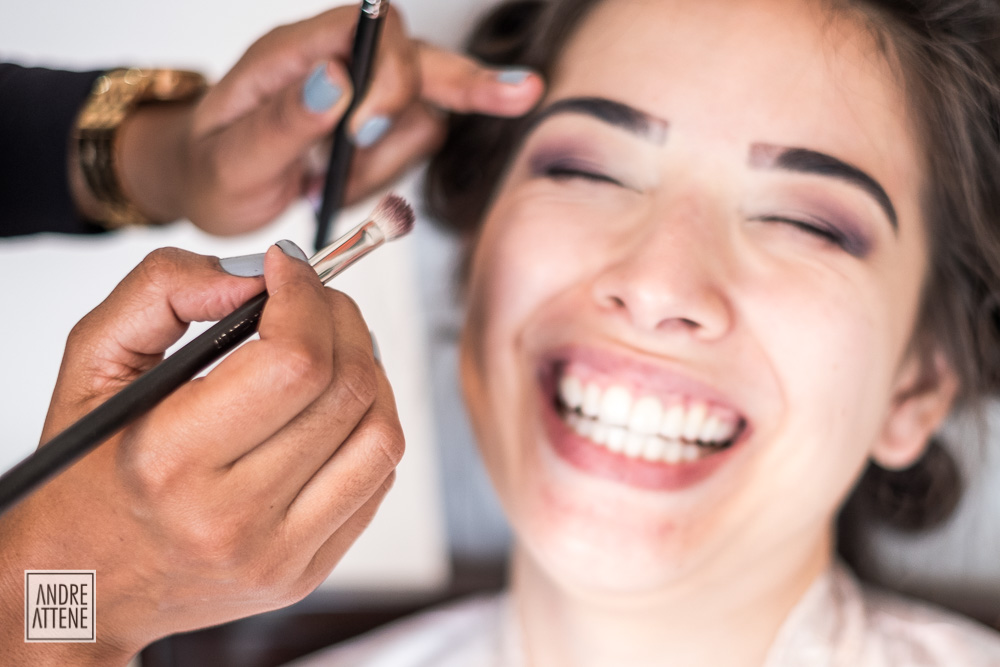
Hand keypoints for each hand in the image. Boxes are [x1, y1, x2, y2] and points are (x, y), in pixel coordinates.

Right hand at [0, 247, 401, 663]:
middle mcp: (231, 517)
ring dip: (369, 370)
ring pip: (380, 434)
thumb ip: (162, 292)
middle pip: (347, 389)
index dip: (306, 296)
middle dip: (343, 320)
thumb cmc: (86, 468)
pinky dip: (370, 424)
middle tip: (314, 299)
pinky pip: (376, 478)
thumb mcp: (94, 363)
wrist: (85, 586)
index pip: (293, 361)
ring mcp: (278, 554)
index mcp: (170, 461)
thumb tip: (255, 275)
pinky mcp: (307, 572)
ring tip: (331, 348)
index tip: (289, 267)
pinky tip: (332, 408)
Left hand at [108, 4, 543, 233]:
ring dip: (388, 162)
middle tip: (506, 101)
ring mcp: (362, 96)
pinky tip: (342, 188)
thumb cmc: (210, 167)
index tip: (365, 128)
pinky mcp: (375, 129)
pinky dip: (385, 178)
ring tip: (330, 187)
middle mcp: (338, 64)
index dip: (390, 70)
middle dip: (463, 85)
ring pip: (424, 114)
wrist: (205, 187)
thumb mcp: (230, 159)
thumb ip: (284, 121)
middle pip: (421, 57)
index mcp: (297, 53)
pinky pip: (412, 147)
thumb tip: (335, 79)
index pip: (372, 27)